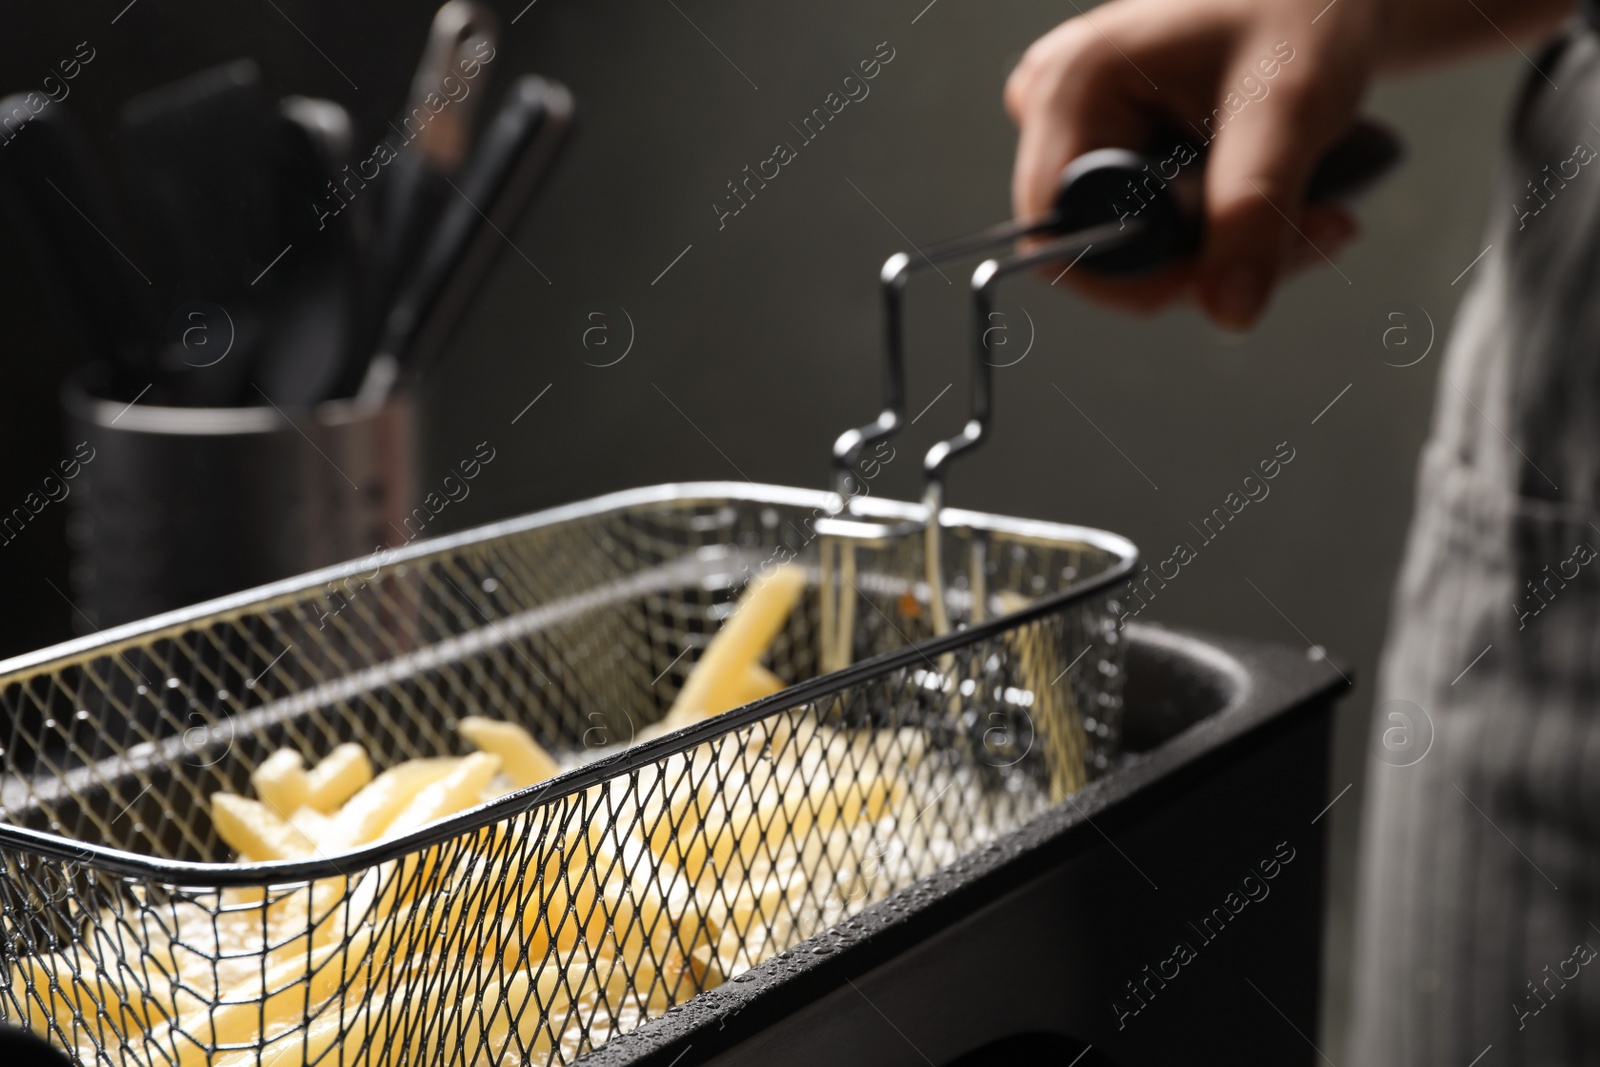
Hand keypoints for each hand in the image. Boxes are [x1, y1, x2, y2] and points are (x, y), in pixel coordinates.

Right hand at [1005, 0, 1381, 328]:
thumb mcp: (1287, 111)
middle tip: (1311, 231)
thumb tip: (1229, 312)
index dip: (1141, 276)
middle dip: (1204, 265)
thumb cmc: (1300, 11)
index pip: (1061, 235)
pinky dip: (1217, 232)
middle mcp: (1054, 107)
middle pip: (1100, 246)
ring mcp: (1077, 128)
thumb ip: (1253, 211)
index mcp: (1071, 87)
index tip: (1233, 272)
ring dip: (1224, 253)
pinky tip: (1278, 202)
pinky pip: (1146, 224)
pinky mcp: (1107, 144)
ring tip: (1314, 211)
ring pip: (1131, 244)